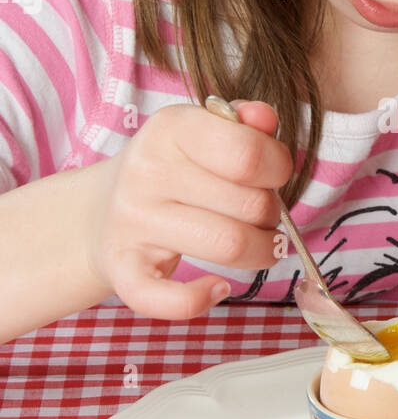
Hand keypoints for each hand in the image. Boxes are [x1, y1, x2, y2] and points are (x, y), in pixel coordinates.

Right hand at [86, 99, 291, 319]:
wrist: (99, 210)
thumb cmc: (171, 170)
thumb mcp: (203, 132)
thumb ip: (244, 124)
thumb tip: (265, 117)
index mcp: (171, 128)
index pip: (249, 154)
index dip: (278, 168)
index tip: (272, 175)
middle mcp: (146, 172)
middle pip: (250, 204)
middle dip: (270, 212)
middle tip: (259, 212)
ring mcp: (132, 222)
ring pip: (231, 246)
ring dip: (261, 251)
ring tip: (256, 243)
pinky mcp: (122, 269)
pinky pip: (168, 299)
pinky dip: (200, 300)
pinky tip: (217, 288)